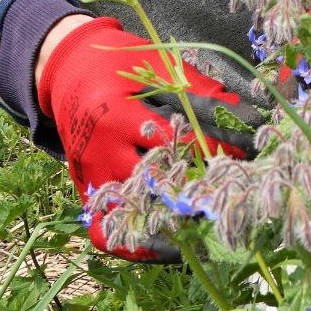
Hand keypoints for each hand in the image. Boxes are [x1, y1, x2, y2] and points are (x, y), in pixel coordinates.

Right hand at [35, 16, 243, 260]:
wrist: (66, 73)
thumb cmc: (118, 64)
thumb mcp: (156, 66)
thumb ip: (197, 90)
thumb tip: (243, 113)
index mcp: (117, 116)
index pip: (173, 141)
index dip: (213, 148)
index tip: (245, 154)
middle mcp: (101, 152)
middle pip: (155, 182)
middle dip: (197, 188)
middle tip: (232, 193)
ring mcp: (91, 177)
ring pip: (134, 213)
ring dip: (174, 219)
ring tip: (210, 221)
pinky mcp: (86, 193)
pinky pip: (109, 232)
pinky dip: (138, 245)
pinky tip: (171, 246)